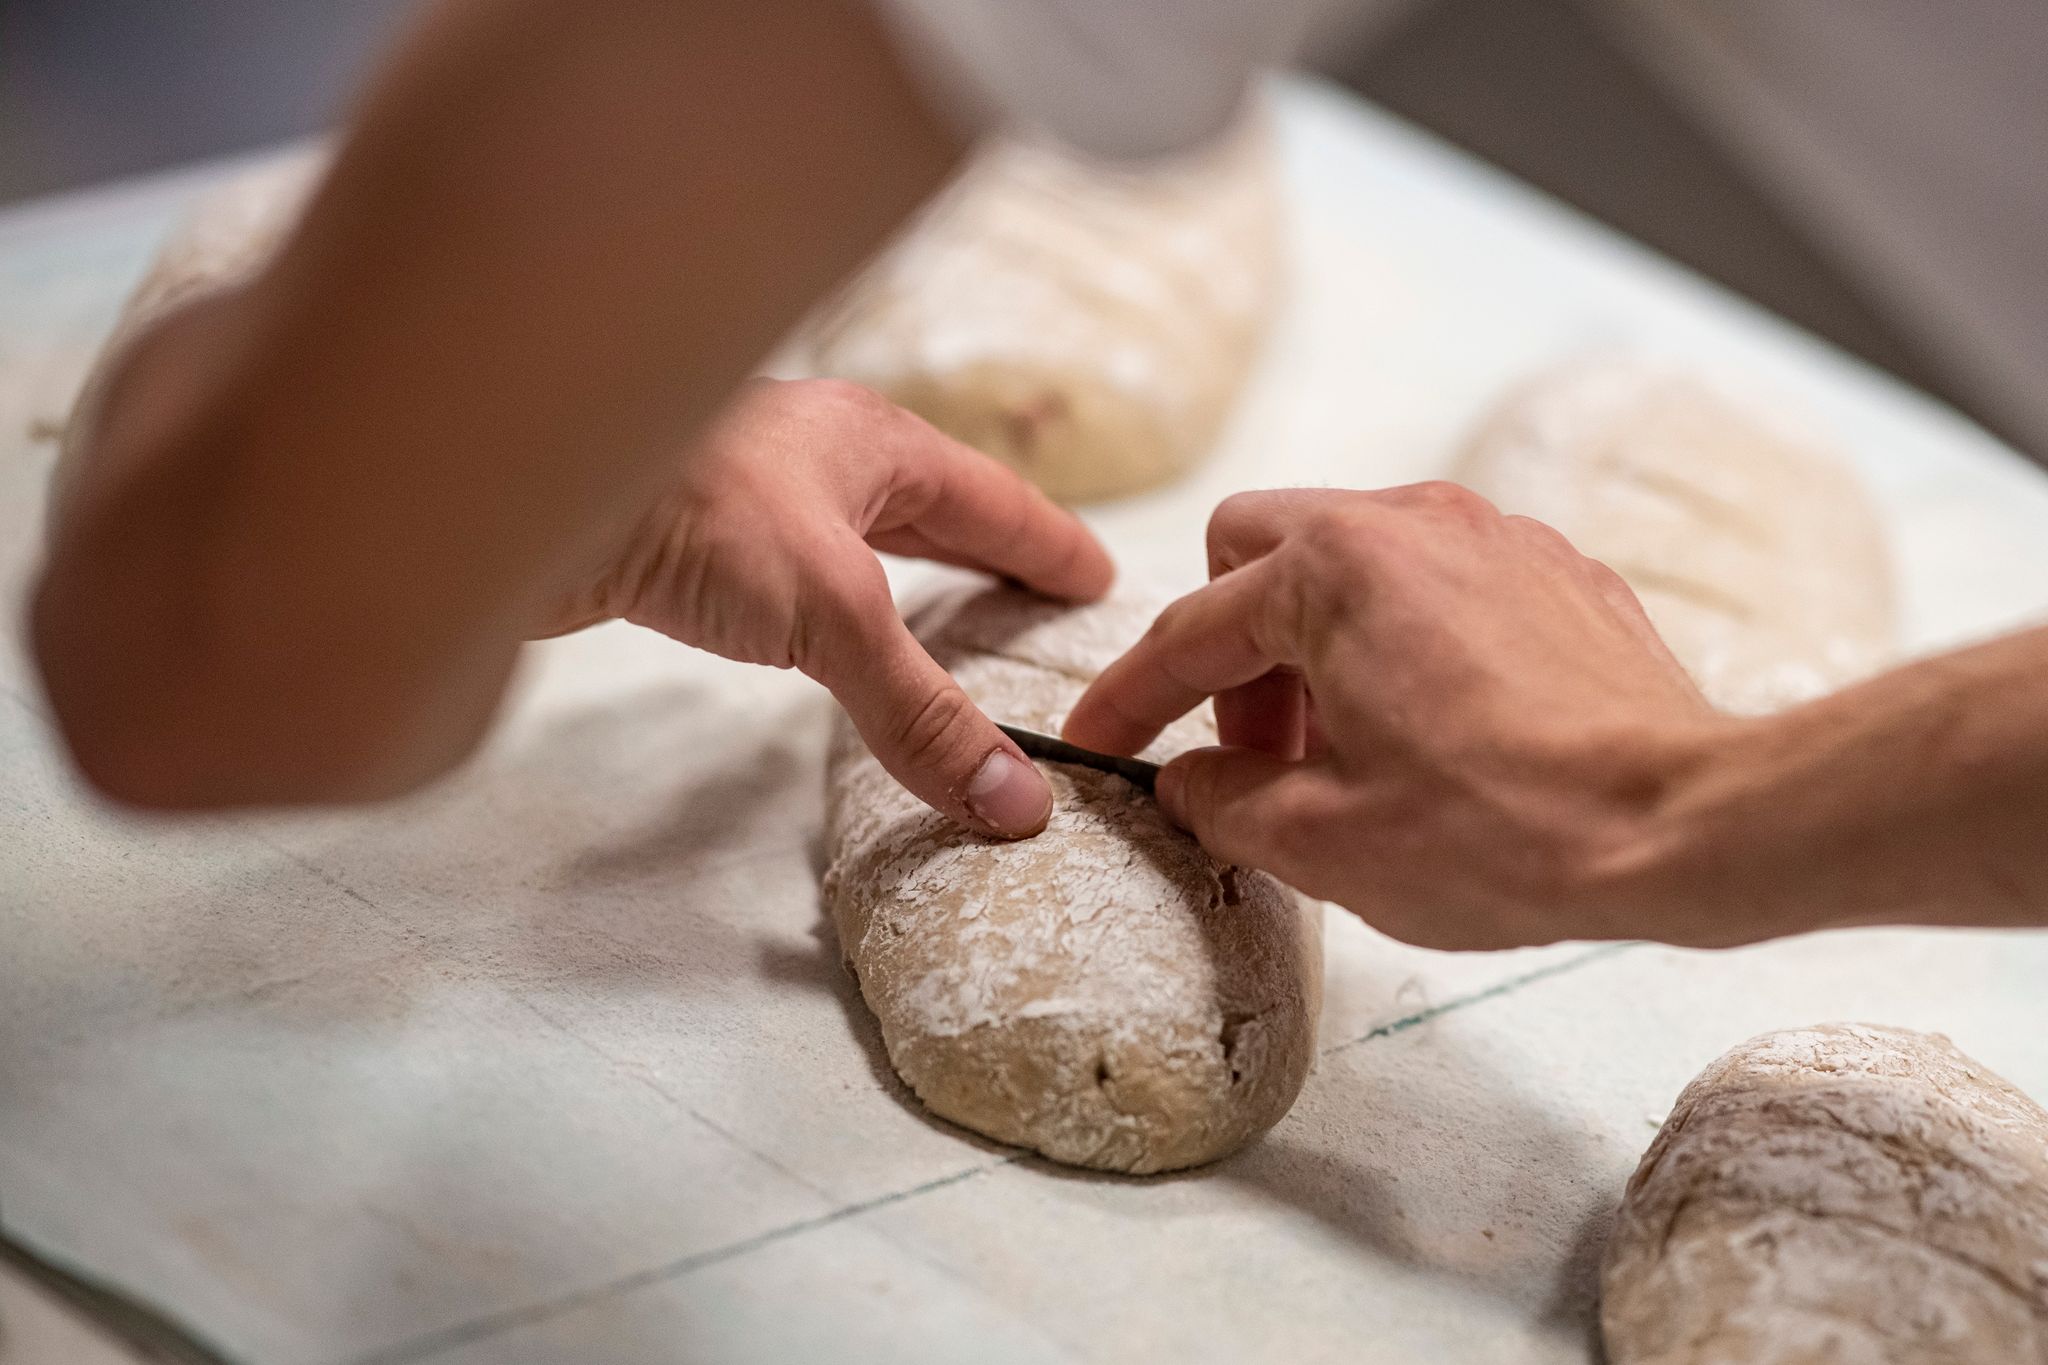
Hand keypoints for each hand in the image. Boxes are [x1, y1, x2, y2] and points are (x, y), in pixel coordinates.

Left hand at [546, 377, 1113, 836]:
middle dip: (987, 551)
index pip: (994, 502)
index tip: (1098, 578)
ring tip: (948, 616)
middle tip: (1040, 596)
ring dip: (909, 573)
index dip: (1050, 546)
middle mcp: (818, 454)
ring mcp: (751, 489)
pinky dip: (836, 602)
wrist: (513, 488)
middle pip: (931, 507)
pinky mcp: (690, 534)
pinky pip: (796, 568)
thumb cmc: (688, 508)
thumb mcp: (833, 613)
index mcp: (874, 442)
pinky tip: (824, 630)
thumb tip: (1015, 804)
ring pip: (858, 534)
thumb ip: (922, 712)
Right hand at [1062, 485, 1735, 947]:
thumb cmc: (1509, 832)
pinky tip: (1429, 732)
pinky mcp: (1554, 571)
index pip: (1191, 631)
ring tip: (1346, 755)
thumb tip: (1191, 781)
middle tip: (1256, 751)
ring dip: (1313, 647)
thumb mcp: (1325, 841)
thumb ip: (1225, 798)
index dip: (1132, 697)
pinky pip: (1435, 582)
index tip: (1101, 740)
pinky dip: (1397, 643)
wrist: (1684, 823)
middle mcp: (1411, 523)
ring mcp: (1493, 536)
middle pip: (1258, 550)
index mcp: (1333, 570)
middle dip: (1231, 649)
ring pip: (1349, 560)